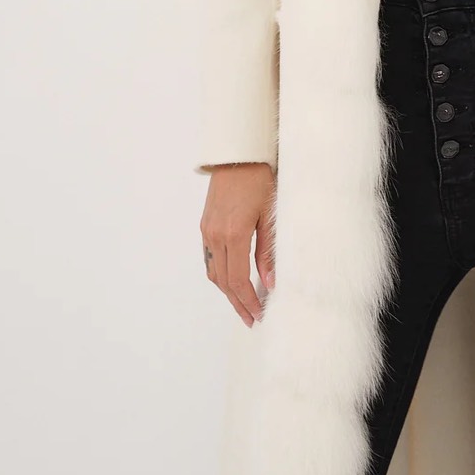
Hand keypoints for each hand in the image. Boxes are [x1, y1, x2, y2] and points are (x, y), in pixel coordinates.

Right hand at [200, 162, 275, 326]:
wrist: (238, 155)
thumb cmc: (259, 179)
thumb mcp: (270, 215)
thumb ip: (267, 252)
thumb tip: (270, 282)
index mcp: (234, 234)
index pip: (238, 280)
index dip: (248, 301)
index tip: (259, 314)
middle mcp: (215, 236)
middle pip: (224, 281)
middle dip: (238, 303)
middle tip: (252, 319)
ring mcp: (207, 231)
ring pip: (214, 272)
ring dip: (227, 291)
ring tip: (244, 304)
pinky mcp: (205, 225)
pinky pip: (210, 258)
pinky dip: (220, 274)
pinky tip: (232, 280)